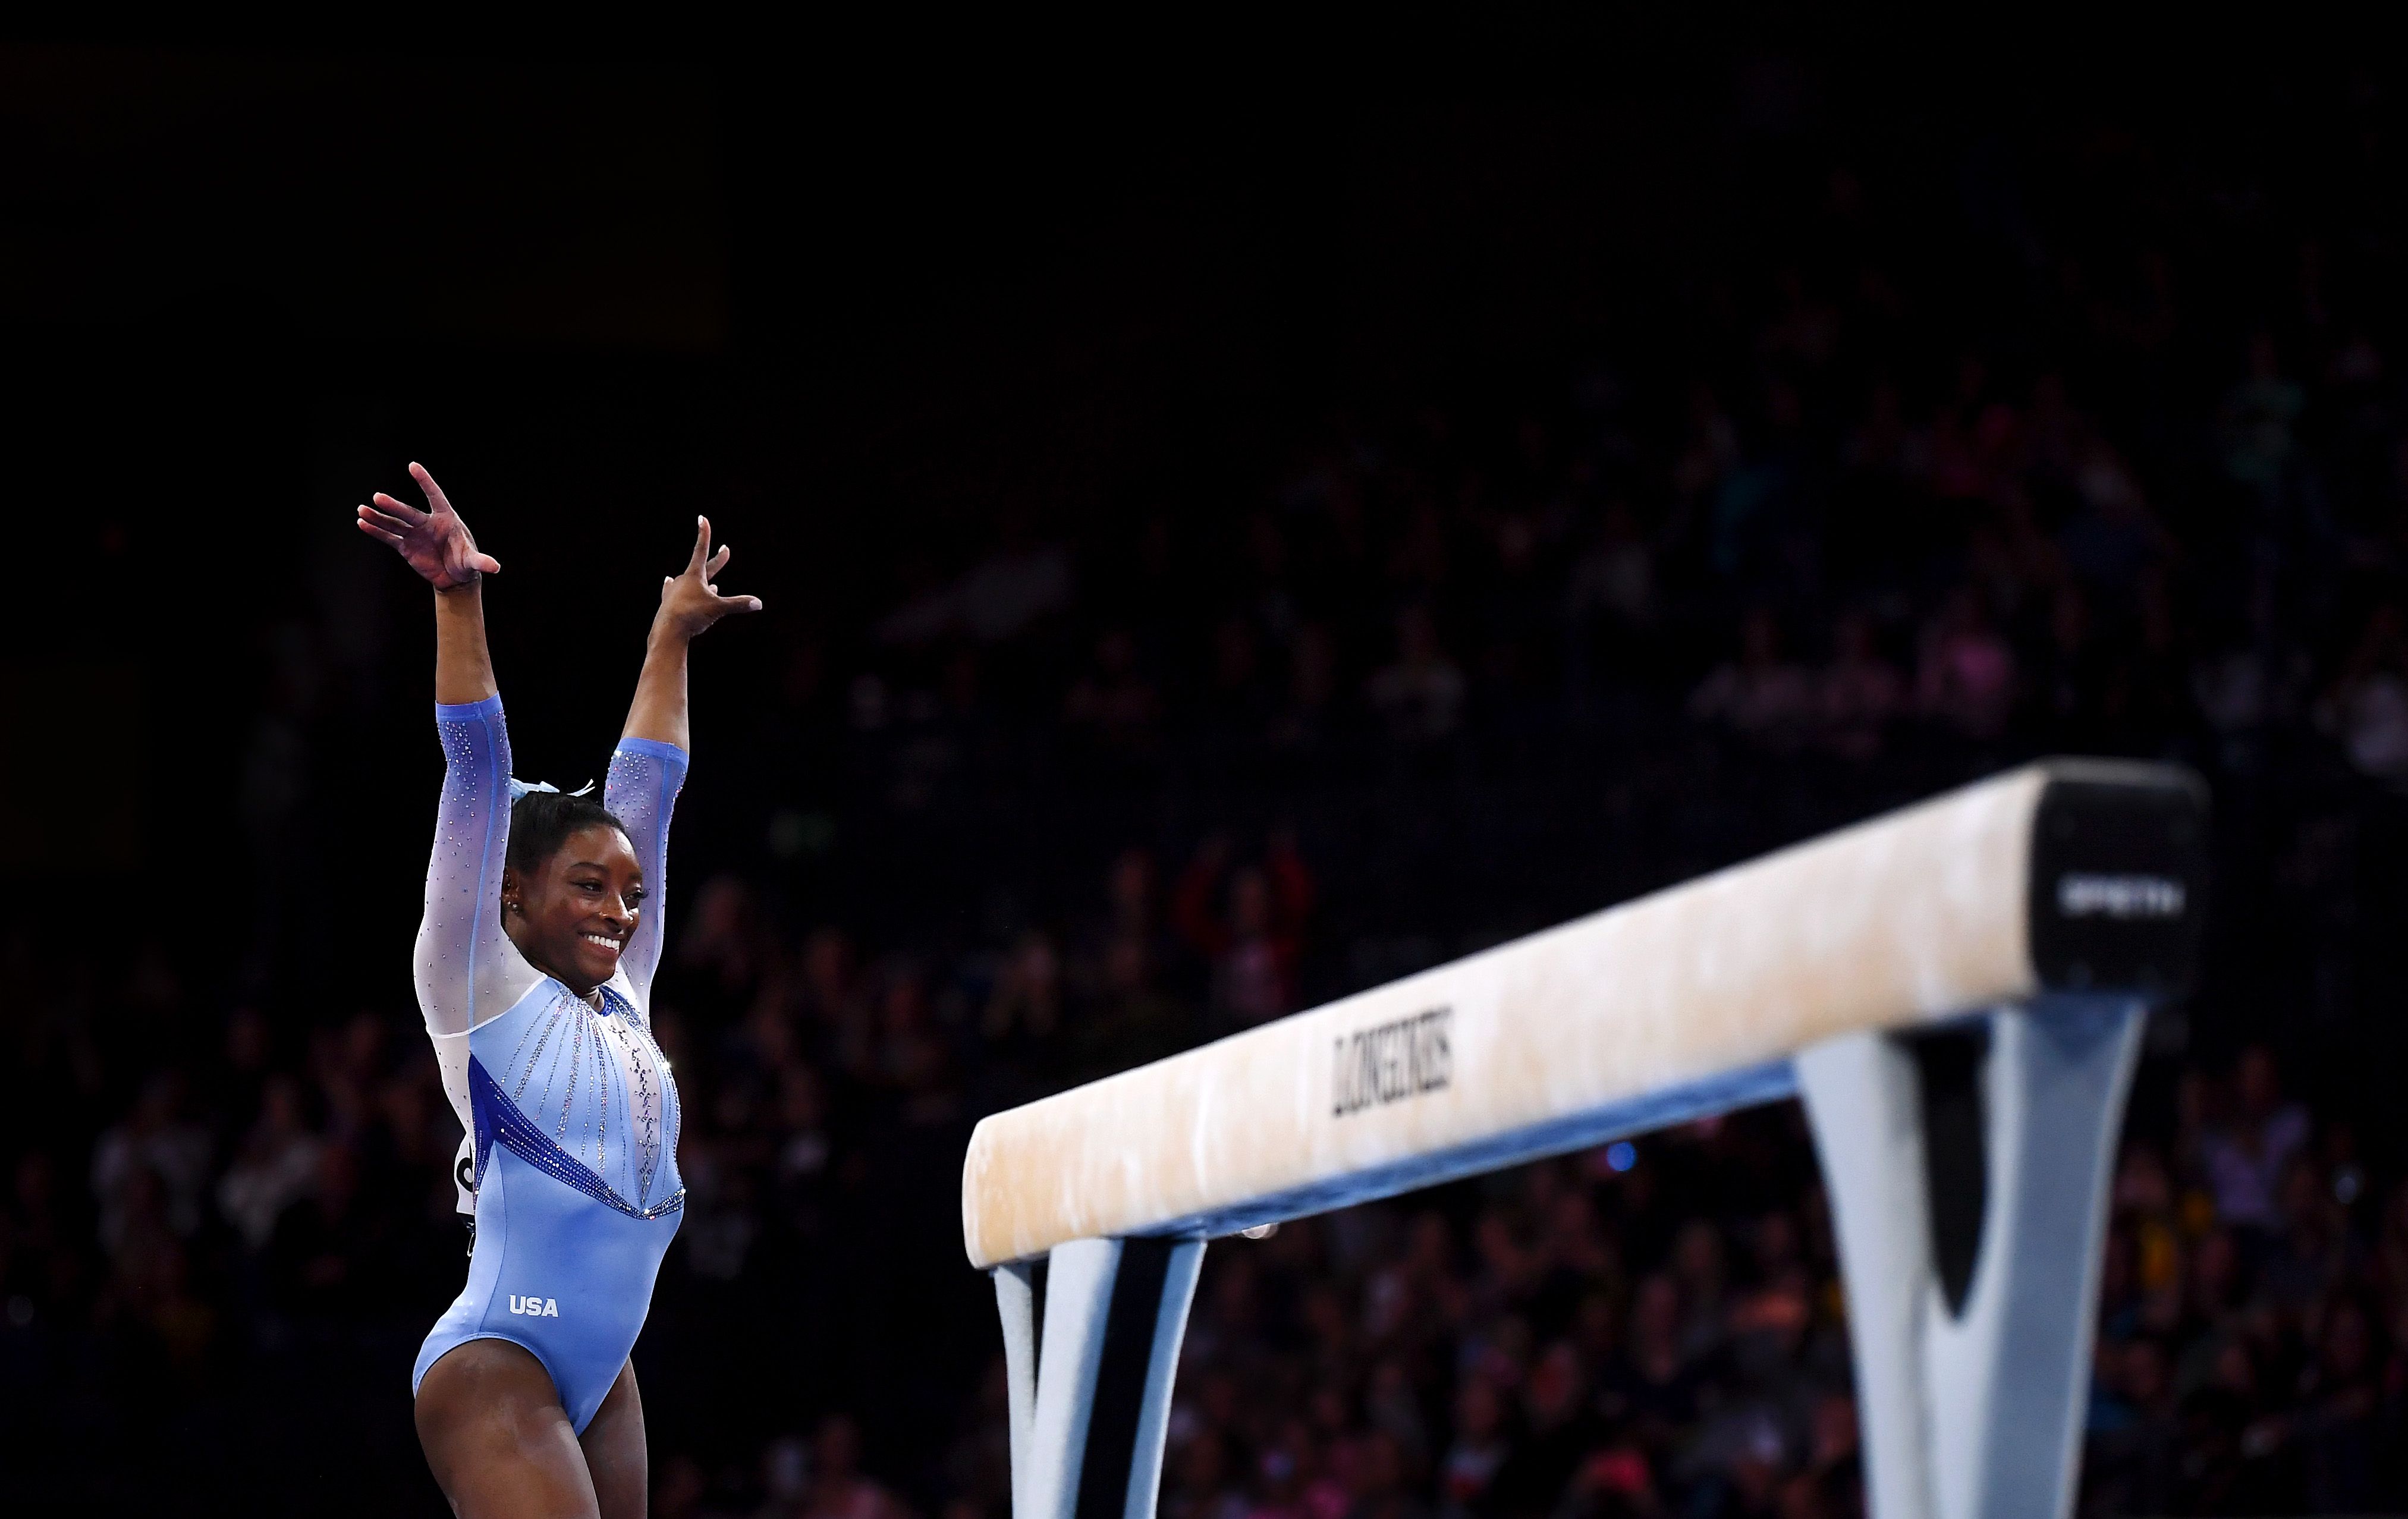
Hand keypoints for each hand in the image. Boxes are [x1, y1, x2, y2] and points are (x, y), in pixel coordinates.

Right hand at [356, 463, 500, 589]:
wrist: (455, 578)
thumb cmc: (465, 563)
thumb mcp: (473, 562)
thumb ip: (481, 562)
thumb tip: (495, 567)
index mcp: (446, 519)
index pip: (434, 496)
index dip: (425, 481)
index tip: (413, 466)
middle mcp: (428, 523)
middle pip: (409, 513)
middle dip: (394, 506)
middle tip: (378, 497)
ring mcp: (415, 534)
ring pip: (394, 523)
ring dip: (378, 517)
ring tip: (361, 510)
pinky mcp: (406, 547)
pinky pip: (389, 537)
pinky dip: (376, 531)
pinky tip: (362, 523)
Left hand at [656, 516, 762, 638]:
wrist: (667, 631)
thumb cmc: (691, 615)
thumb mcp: (718, 609)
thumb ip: (738, 604)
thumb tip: (758, 603)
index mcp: (694, 576)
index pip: (701, 550)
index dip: (704, 534)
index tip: (702, 518)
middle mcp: (683, 580)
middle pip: (702, 568)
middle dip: (717, 562)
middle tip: (725, 550)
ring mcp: (674, 591)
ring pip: (689, 583)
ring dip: (701, 582)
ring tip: (712, 585)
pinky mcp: (668, 603)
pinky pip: (674, 591)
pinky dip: (676, 586)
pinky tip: (670, 582)